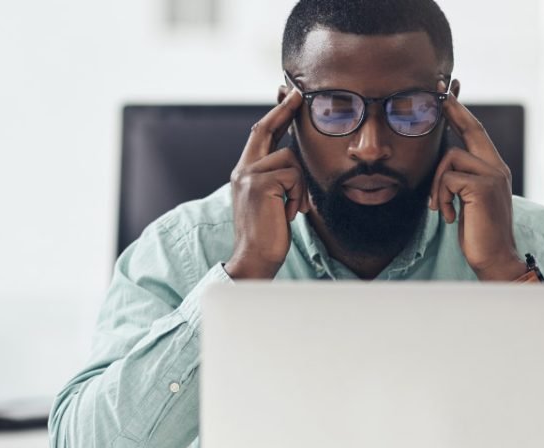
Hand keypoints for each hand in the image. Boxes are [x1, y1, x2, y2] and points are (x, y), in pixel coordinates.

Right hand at [223, 89, 311, 279]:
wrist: (255, 258)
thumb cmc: (269, 234)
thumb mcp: (272, 200)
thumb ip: (278, 178)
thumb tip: (295, 159)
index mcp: (245, 172)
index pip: (260, 135)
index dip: (275, 115)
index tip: (287, 95)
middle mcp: (242, 169)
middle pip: (265, 129)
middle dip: (284, 110)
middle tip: (297, 93)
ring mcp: (248, 175)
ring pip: (291, 160)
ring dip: (301, 186)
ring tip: (294, 208)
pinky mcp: (259, 184)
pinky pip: (294, 176)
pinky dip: (299, 196)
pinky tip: (290, 213)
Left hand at [430, 85, 527, 281]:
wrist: (495, 259)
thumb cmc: (479, 233)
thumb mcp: (469, 200)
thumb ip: (462, 179)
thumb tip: (443, 164)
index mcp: (494, 168)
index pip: (477, 132)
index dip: (461, 112)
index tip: (448, 93)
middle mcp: (497, 167)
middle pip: (472, 127)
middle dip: (453, 109)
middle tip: (439, 91)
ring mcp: (493, 175)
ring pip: (450, 158)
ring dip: (436, 184)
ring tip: (440, 208)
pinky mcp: (483, 187)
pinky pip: (448, 178)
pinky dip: (441, 197)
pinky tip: (448, 216)